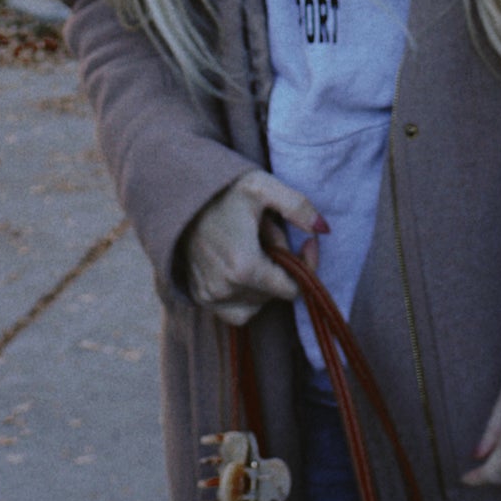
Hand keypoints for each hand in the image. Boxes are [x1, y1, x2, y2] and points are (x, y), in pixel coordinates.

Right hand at [179, 169, 327, 326]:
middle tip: (267, 235)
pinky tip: (241, 267)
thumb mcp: (264, 188)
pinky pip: (234, 312)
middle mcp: (225, 288)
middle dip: (280, 267)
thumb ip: (298, 207)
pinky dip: (245, 296)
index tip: (306, 242)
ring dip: (263, 281)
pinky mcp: (199, 297)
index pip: (292, 289)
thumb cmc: (223, 189)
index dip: (305, 266)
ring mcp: (209, 296)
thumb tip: (323, 230)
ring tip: (251, 247)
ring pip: (256, 305)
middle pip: (274, 295)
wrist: (177, 195)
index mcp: (244, 266)